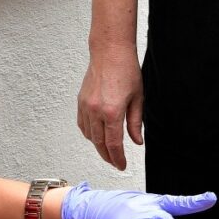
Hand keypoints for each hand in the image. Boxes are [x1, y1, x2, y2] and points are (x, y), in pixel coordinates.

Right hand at [76, 42, 145, 169]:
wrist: (109, 52)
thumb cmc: (126, 70)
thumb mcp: (138, 98)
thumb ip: (136, 123)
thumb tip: (137, 141)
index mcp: (112, 112)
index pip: (114, 144)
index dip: (118, 158)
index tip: (122, 165)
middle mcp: (96, 111)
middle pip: (100, 143)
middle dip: (108, 156)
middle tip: (116, 163)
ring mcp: (86, 106)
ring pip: (89, 136)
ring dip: (98, 146)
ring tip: (108, 151)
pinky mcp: (80, 102)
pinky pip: (82, 124)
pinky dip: (89, 134)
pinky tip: (96, 136)